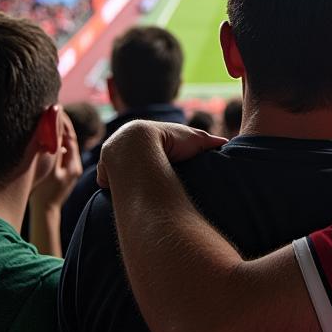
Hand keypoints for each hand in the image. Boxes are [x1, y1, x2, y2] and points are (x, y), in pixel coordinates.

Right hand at [30, 111, 83, 209]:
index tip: (56, 110)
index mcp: (73, 164)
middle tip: (54, 110)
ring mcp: (70, 169)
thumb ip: (54, 153)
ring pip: (65, 146)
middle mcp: (75, 165)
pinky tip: (48, 138)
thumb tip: (57, 135)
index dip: (63, 123)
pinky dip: (55, 144)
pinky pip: (61, 153)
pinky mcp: (64, 173)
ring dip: (58, 134)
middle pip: (70, 140)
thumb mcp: (50, 172)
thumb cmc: (44, 193)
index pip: (70, 137)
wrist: (45, 212)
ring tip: (50, 120)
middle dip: (62, 126)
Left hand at [97, 120, 225, 188]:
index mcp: (143, 134)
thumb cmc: (171, 140)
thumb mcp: (194, 139)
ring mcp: (113, 159)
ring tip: (140, 195)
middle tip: (153, 183)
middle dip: (138, 170)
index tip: (164, 169)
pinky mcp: (106, 173)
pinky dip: (117, 188)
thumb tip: (225, 143)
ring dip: (126, 182)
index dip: (156, 158)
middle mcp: (126, 145)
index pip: (149, 148)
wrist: (141, 143)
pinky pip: (109, 182)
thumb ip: (208, 142)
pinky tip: (127, 197)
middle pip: (131, 161)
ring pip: (119, 173)